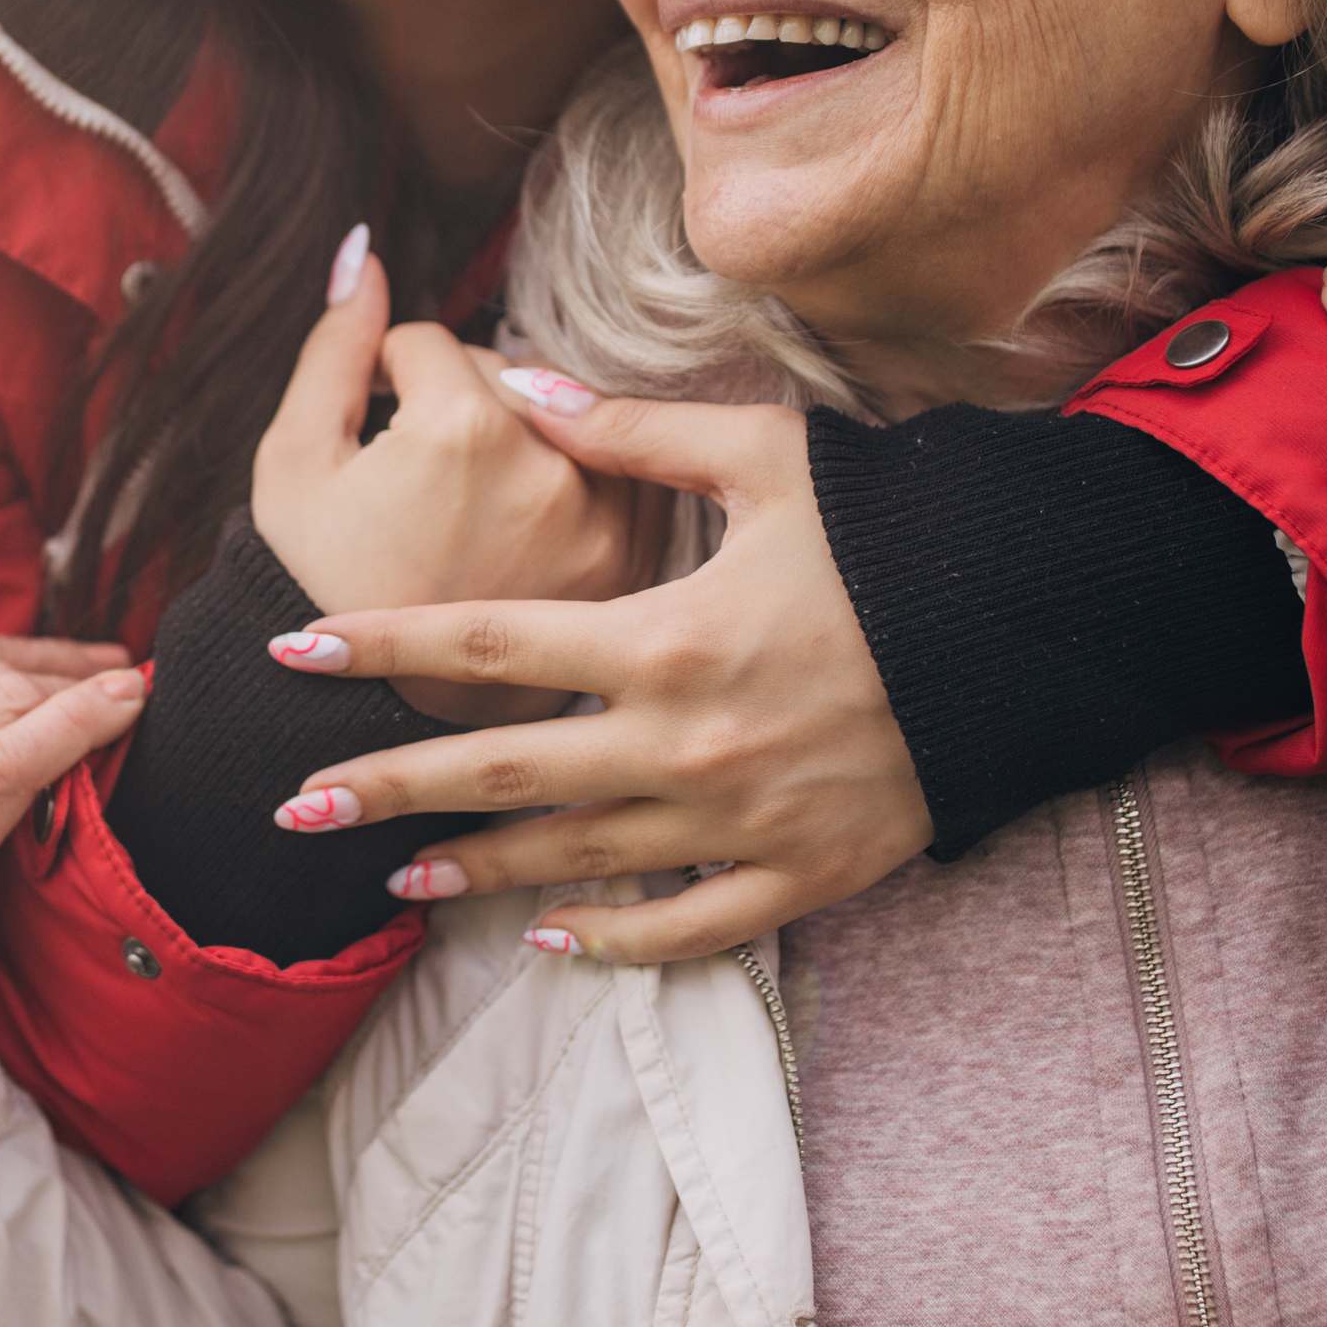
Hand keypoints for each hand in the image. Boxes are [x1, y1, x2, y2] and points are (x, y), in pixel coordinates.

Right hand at [251, 227, 652, 722]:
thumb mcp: (294, 463)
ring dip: (524, 437)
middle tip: (416, 480)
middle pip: (507, 375)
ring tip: (471, 502)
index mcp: (463, 429)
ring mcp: (601, 517)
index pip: (432, 344)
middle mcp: (550, 465)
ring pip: (567, 420)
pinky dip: (573, 483)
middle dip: (458, 406)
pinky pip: (612, 478)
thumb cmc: (315, 587)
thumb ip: (334, 347)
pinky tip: (521, 526)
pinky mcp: (630, 563)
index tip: (373, 436)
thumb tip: (364, 251)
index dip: (385, 380)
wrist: (372, 723)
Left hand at [257, 387, 933, 964]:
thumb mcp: (769, 458)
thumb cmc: (899, 534)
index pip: (482, 647)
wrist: (1037, 634)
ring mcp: (739, 819)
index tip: (291, 651)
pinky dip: (610, 940)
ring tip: (391, 879)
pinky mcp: (800, 872)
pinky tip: (546, 940)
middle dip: (384, 791)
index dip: (378, 648)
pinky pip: (684, 924)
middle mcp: (683, 743)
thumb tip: (521, 385)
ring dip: (473, 872)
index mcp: (663, 638)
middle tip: (288, 812)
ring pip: (573, 860)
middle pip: (499, 773)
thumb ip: (632, 431)